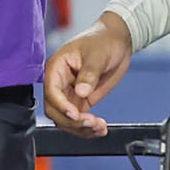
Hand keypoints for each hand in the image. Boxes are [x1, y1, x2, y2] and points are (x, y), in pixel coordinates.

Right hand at [43, 12, 132, 136]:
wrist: (118, 41)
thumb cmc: (103, 40)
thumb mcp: (97, 54)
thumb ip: (88, 73)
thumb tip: (80, 92)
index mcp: (57, 67)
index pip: (51, 91)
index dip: (61, 105)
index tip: (76, 114)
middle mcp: (60, 82)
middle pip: (55, 110)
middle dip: (71, 121)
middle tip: (91, 122)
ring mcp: (70, 94)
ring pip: (66, 119)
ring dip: (80, 128)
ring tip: (100, 127)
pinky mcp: (81, 101)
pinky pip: (79, 120)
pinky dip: (88, 128)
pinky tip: (101, 129)